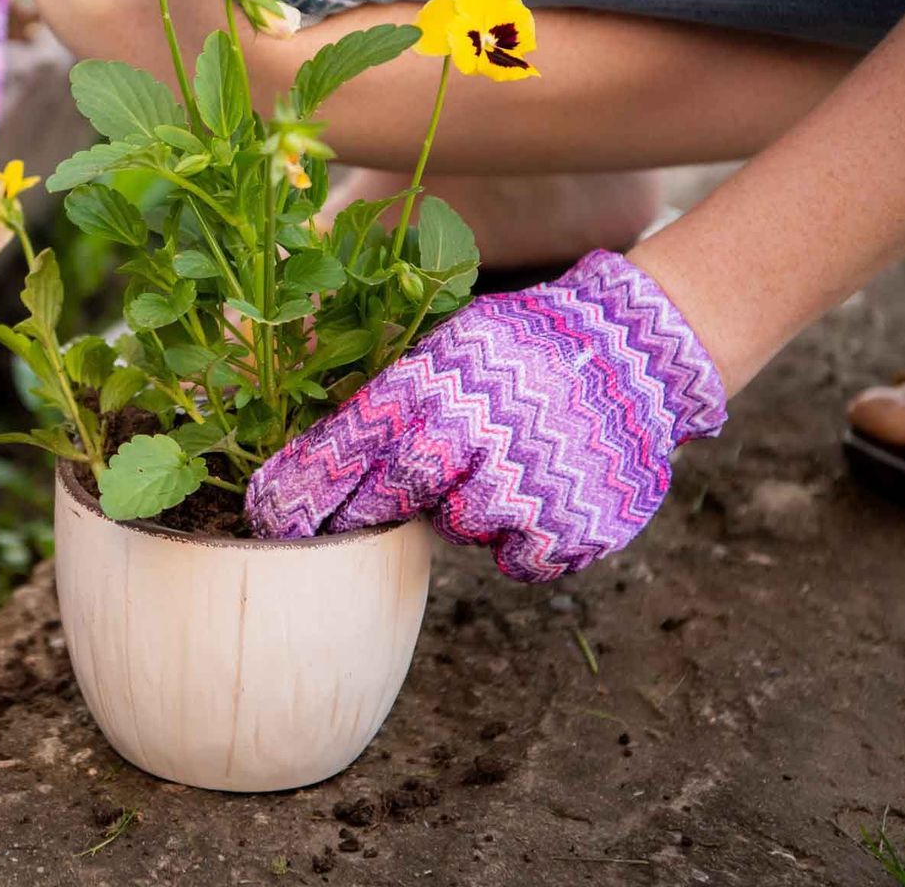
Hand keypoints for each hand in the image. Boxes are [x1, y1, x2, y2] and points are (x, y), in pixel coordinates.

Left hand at [245, 251, 727, 581]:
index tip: (269, 519)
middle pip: (390, 495)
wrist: (635, 356)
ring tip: (504, 465)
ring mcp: (520, 485)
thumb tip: (309, 454)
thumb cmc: (522, 351)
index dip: (301, 489)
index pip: (344, 446)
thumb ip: (390, 395)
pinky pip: (516, 561)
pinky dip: (524, 539)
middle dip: (361, 514)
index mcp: (431, 382)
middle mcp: (469, 433)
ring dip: (468, 509)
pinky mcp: (568, 529)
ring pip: (459, 527)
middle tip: (350, 520)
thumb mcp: (449, 343)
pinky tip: (544, 493)